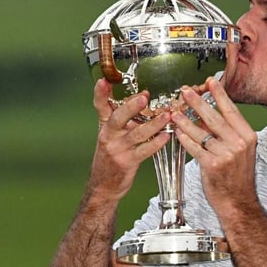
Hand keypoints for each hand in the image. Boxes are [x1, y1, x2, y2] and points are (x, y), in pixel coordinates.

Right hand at [88, 78, 171, 201]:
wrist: (104, 185)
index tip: (103, 81)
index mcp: (105, 126)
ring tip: (166, 116)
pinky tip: (166, 136)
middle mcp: (108, 136)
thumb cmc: (111, 156)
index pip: (100, 106)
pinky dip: (156, 143)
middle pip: (118, 118)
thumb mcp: (111, 134)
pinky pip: (144, 150)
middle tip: (144, 97)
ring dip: (153, 124)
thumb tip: (141, 97)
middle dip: (131, 107)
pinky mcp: (128, 162)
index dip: (100, 94)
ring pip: (136, 134)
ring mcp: (117, 149)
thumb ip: (122, 118)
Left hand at [171, 76, 258, 216]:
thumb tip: (206, 115)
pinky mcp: (213, 165)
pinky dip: (185, 139)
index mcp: (247, 136)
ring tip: (174, 112)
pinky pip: (195, 148)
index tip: (209, 82)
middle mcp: (239, 143)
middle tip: (185, 91)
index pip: (231, 110)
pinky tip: (176, 133)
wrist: (238, 201)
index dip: (219, 95)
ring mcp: (226, 155)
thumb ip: (226, 132)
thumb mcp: (239, 151)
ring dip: (185, 121)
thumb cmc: (237, 176)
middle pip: (214, 117)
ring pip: (202, 132)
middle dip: (197, 102)